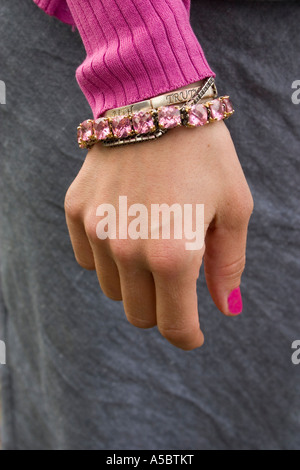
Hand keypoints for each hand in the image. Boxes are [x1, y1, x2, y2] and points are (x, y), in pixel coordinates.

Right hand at [65, 121, 252, 349]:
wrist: (154, 100)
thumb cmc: (205, 153)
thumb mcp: (235, 207)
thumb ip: (229, 265)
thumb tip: (224, 308)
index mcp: (174, 254)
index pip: (175, 324)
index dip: (188, 337)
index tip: (194, 334)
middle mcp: (128, 250)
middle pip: (139, 314)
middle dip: (162, 309)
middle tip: (177, 282)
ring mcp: (97, 231)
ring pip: (113, 289)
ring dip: (134, 281)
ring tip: (151, 243)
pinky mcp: (77, 212)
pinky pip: (87, 258)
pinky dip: (107, 256)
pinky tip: (125, 227)